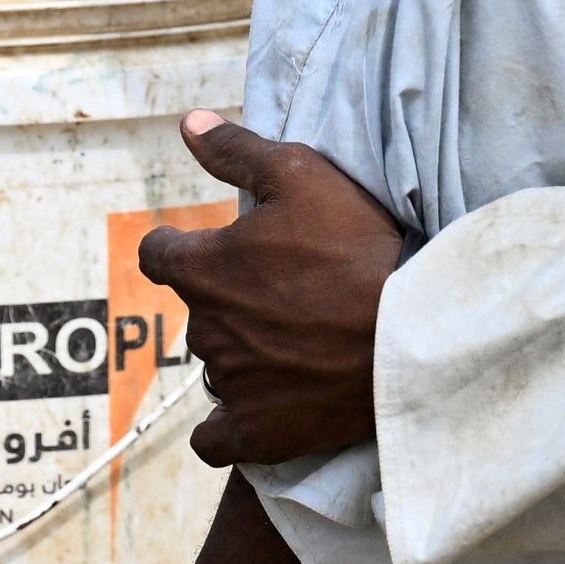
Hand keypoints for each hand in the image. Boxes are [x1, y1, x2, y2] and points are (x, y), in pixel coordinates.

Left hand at [144, 118, 408, 465]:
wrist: (407, 336)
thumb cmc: (356, 249)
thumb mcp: (302, 176)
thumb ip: (237, 152)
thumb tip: (188, 124)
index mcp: (202, 268)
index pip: (157, 254)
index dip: (179, 247)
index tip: (209, 248)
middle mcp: (204, 329)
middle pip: (198, 310)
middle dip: (230, 299)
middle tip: (286, 292)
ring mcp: (229, 385)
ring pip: (219, 364)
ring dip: (243, 353)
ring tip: (298, 343)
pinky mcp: (256, 433)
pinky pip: (216, 438)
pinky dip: (228, 426)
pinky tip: (254, 411)